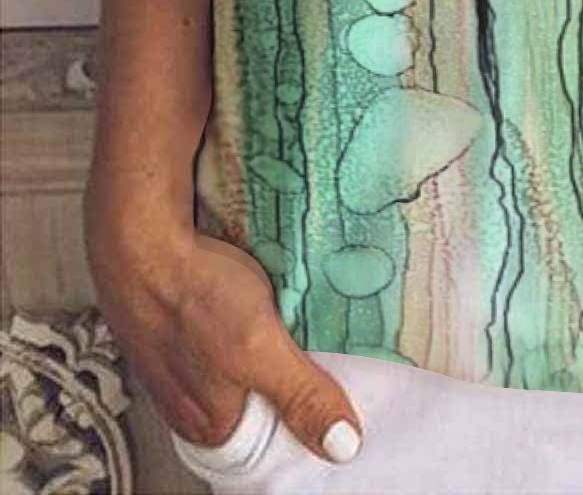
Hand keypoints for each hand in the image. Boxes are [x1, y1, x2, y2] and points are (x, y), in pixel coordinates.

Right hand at [85, 206, 363, 463]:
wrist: (141, 238)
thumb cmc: (192, 294)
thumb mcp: (259, 349)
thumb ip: (299, 396)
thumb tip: (341, 444)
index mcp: (211, 425)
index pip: (276, 436)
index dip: (309, 408)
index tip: (339, 383)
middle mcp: (191, 402)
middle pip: (259, 397)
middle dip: (289, 370)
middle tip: (317, 340)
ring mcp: (181, 361)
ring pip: (241, 360)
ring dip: (266, 339)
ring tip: (287, 312)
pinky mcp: (179, 322)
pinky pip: (223, 328)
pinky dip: (243, 313)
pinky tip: (256, 292)